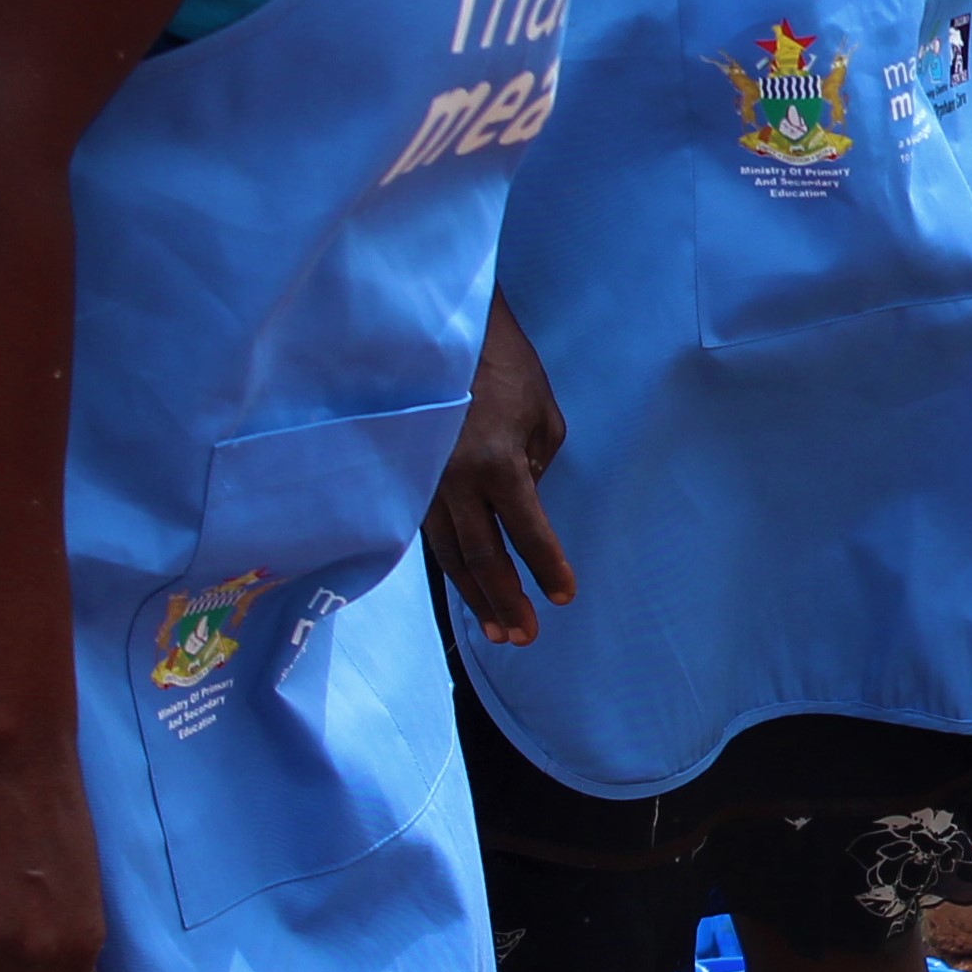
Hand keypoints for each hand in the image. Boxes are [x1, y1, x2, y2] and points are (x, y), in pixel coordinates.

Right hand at [425, 296, 571, 644]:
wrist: (442, 334)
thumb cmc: (504, 367)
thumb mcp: (544, 414)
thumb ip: (538, 466)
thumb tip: (525, 503)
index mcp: (499, 463)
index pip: (527, 532)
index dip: (546, 568)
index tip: (563, 597)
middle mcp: (456, 481)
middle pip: (481, 557)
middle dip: (505, 600)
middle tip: (524, 637)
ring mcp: (425, 481)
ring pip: (448, 554)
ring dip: (474, 595)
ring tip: (496, 628)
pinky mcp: (408, 477)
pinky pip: (429, 533)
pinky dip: (448, 565)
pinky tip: (464, 587)